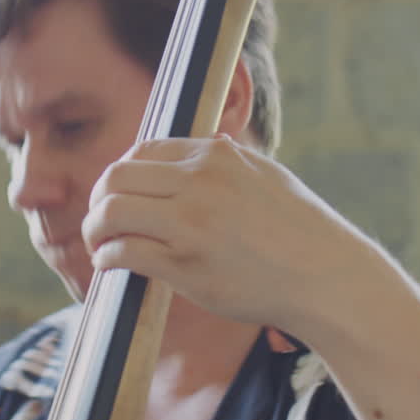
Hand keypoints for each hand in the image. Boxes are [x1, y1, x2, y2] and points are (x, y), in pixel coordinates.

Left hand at [81, 135, 383, 335]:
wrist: (325, 277)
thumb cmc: (300, 230)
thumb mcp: (268, 176)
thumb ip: (234, 160)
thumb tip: (215, 142)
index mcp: (216, 157)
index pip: (143, 151)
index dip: (122, 174)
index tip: (120, 194)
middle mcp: (198, 183)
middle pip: (116, 177)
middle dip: (98, 199)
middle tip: (99, 220)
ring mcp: (190, 224)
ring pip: (111, 212)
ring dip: (94, 229)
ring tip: (98, 244)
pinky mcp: (184, 265)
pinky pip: (124, 252)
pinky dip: (107, 257)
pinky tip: (110, 265)